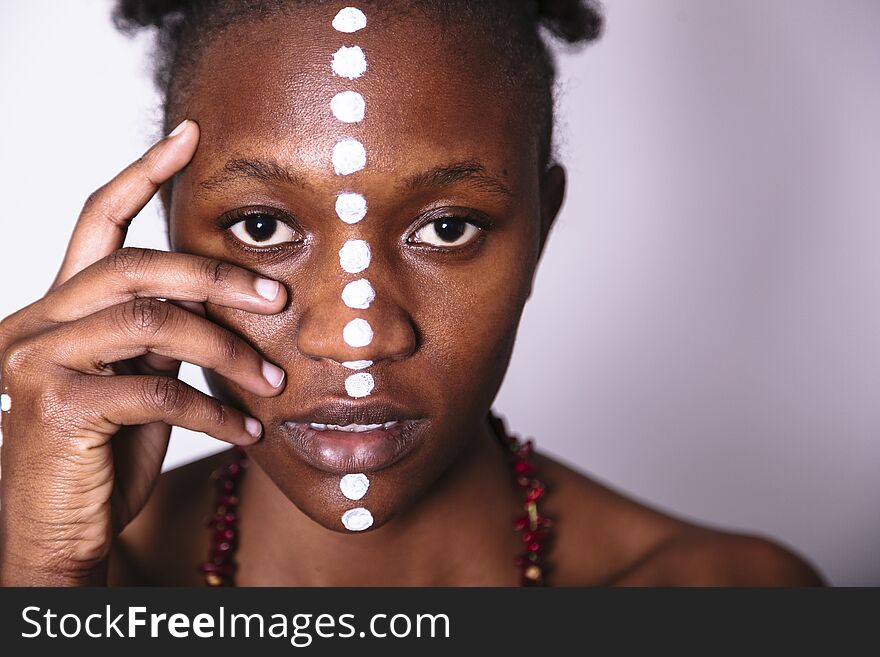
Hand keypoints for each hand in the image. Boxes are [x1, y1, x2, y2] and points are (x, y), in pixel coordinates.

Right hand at [0, 120, 286, 584]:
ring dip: (228, 352)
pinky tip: (247, 431)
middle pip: (135, 265)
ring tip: (274, 383)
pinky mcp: (54, 408)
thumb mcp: (139, 379)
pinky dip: (215, 411)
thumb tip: (224, 296)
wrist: (58, 530)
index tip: (190, 136)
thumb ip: (162, 333)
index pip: (96, 220)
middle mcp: (35, 323)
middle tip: (279, 301)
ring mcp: (35, 363)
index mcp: (59, 308)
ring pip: (151, 323)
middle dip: (217, 277)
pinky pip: (157, 391)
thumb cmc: (103, 452)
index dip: (141, 173)